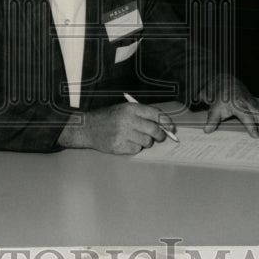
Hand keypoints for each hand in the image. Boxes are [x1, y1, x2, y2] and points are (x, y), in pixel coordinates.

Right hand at [58, 103, 175, 154]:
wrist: (88, 127)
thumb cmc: (109, 117)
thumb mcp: (124, 109)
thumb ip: (142, 114)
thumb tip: (163, 124)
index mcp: (130, 108)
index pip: (155, 114)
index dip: (166, 122)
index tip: (170, 127)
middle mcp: (128, 120)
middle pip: (154, 130)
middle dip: (160, 135)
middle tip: (160, 137)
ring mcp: (123, 134)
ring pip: (147, 142)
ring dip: (146, 142)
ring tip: (138, 138)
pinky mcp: (119, 146)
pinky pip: (137, 150)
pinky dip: (136, 148)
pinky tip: (127, 142)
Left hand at [202, 73, 258, 137]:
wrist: (227, 83)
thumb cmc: (221, 97)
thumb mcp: (214, 107)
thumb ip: (212, 120)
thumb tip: (207, 131)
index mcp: (238, 104)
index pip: (246, 116)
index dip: (251, 126)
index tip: (256, 136)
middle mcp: (248, 103)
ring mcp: (255, 103)